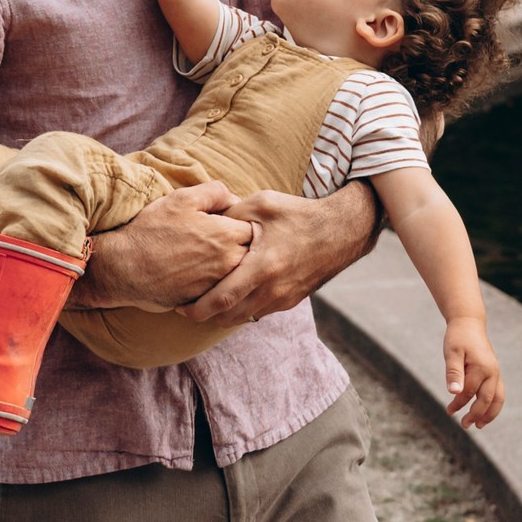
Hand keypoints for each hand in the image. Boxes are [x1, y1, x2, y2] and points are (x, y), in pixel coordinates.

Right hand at [70, 182, 251, 309]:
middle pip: (252, 254)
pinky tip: (199, 274)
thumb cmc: (152, 230)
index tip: (230, 223)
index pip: (255, 229)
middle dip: (243, 246)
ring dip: (232, 266)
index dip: (243, 224)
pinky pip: (223, 291)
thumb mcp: (181, 199)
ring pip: (239, 274)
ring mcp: (219, 284)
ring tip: (209, 258)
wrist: (125, 267)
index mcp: (227, 234)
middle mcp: (228, 262)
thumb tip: (235, 200)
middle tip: (221, 241)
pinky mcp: (206, 301)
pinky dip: (217, 284)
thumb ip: (214, 193)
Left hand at [180, 184, 375, 325]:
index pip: (221, 300)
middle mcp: (273, 289)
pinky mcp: (291, 300)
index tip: (179, 306)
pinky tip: (233, 293)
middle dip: (204, 317)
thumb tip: (204, 220)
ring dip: (223, 314)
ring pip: (244, 318)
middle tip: (186, 308)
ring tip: (206, 301)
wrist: (342, 230)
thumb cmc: (299, 214)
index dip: (196, 309)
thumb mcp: (262, 204)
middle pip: (228, 317)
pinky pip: (259, 311)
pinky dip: (243, 308)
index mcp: (262, 267)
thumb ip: (230, 214)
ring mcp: (283, 298)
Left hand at [445, 315, 504, 428]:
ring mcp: (495, 373)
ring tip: (478, 425)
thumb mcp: (451, 352)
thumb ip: (453, 372)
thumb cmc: (458, 337)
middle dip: (476, 414)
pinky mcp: (494, 373)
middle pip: (487, 399)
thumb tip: (454, 392)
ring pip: (498, 398)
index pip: (469, 392)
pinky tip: (483, 412)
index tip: (449, 411)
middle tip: (464, 425)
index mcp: (482, 367)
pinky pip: (498, 393)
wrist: (469, 323)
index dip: (459, 403)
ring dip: (489, 413)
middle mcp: (492, 372)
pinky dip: (493, 405)